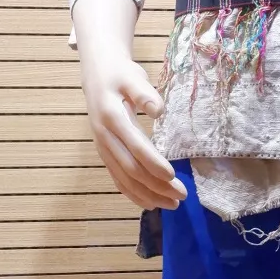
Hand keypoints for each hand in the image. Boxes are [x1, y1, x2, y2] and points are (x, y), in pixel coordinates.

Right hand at [77, 29, 184, 212]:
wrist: (97, 73)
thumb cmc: (120, 74)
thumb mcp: (132, 76)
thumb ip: (144, 92)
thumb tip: (158, 110)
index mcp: (111, 118)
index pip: (135, 147)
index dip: (153, 163)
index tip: (173, 176)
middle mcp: (104, 137)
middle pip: (130, 169)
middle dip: (156, 185)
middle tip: (182, 196)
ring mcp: (103, 147)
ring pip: (124, 178)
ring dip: (147, 194)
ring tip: (171, 205)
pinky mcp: (105, 153)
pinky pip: (117, 178)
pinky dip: (132, 193)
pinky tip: (149, 203)